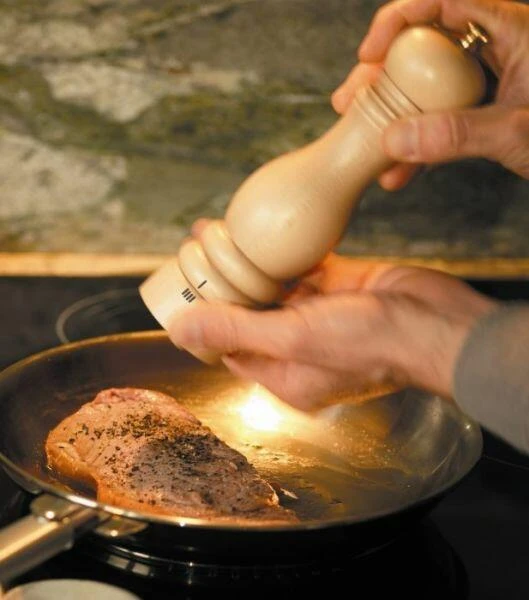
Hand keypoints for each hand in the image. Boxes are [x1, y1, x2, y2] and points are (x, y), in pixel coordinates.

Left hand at [167, 244, 496, 410]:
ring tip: (221, 233)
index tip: (184, 289)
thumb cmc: (373, 347)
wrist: (437, 325)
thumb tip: (180, 331)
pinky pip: (304, 270)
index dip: (204, 320)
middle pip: (249, 314)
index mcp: (282, 374)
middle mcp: (298, 347)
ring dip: (251, 265)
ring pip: (274, 289)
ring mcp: (319, 316)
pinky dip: (286, 255)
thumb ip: (236, 332)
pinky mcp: (340, 289)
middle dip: (223, 285)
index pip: (228, 347)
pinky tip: (266, 233)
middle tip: (197, 252)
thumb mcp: (294, 340)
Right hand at [332, 0, 528, 188]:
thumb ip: (459, 134)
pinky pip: (441, 119)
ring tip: (362, 144)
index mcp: (512, 29)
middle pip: (423, 47)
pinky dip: (418, 144)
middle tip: (349, 103)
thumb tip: (395, 141)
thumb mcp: (518, 131)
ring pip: (426, 87)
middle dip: (380, 77)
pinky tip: (398, 171)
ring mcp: (487, 81)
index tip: (370, 54)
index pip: (443, 1)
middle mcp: (494, 48)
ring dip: (392, 115)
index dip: (398, 20)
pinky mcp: (484, 110)